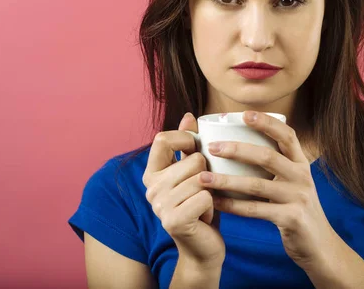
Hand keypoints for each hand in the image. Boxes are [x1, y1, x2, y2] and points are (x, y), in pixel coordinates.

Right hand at [142, 112, 224, 266]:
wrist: (203, 247)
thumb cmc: (201, 205)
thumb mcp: (193, 172)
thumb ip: (187, 145)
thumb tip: (188, 115)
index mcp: (152, 173)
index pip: (162, 138)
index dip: (185, 138)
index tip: (197, 148)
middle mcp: (151, 188)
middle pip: (192, 159)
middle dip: (208, 173)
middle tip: (203, 191)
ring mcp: (160, 205)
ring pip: (201, 178)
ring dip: (212, 191)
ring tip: (204, 203)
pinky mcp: (173, 221)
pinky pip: (206, 196)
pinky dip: (213, 206)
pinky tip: (205, 216)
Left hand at [199, 111, 337, 269]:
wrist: (320, 245)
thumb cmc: (296, 208)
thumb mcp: (293, 182)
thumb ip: (276, 165)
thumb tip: (242, 143)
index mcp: (301, 163)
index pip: (287, 135)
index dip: (267, 122)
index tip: (244, 114)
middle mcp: (302, 176)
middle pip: (268, 156)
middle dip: (237, 149)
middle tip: (211, 147)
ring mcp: (298, 198)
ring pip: (257, 185)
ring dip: (227, 181)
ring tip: (203, 178)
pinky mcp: (292, 219)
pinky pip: (256, 210)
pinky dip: (233, 206)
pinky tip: (216, 203)